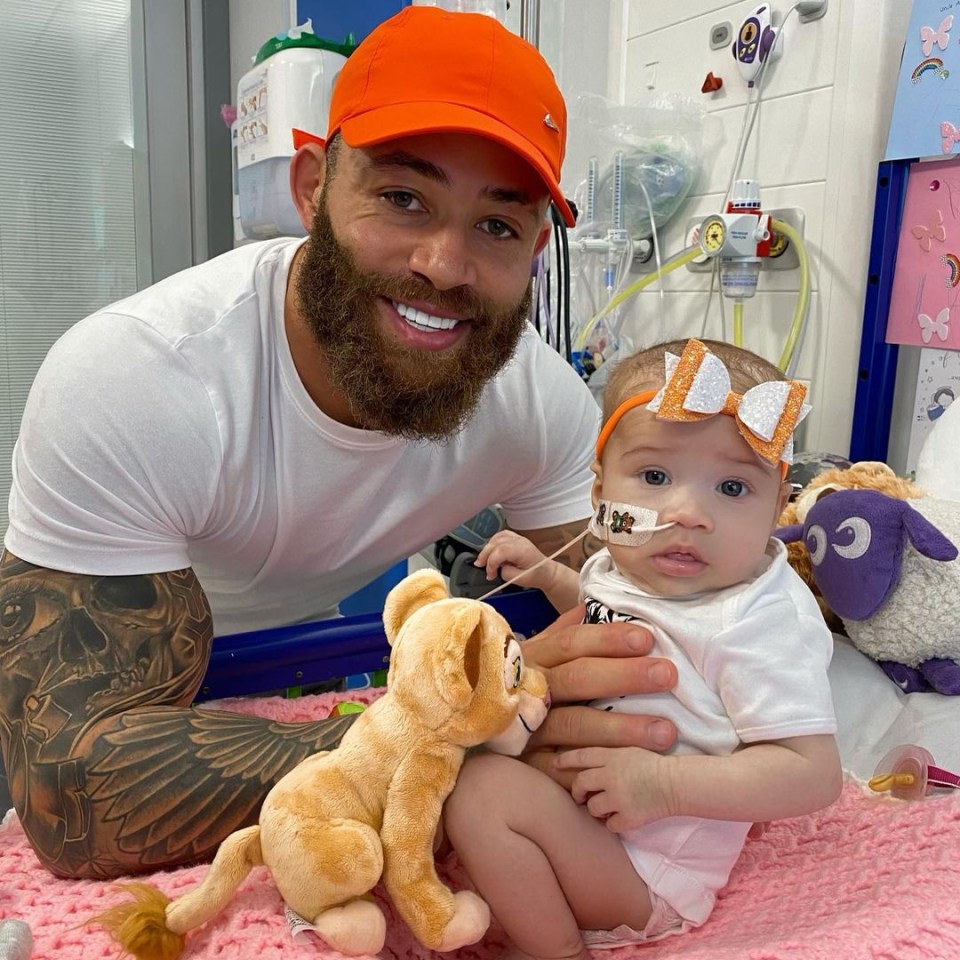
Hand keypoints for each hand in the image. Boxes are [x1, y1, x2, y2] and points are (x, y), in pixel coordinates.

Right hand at [474, 530, 546, 587]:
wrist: (547, 572)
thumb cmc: (537, 575)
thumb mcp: (520, 580)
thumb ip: (505, 573)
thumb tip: (497, 568)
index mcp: (522, 550)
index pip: (499, 551)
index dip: (491, 563)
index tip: (490, 574)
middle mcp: (520, 542)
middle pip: (496, 543)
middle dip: (485, 555)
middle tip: (480, 566)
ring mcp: (518, 539)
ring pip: (497, 538)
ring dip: (487, 548)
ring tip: (483, 560)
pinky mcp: (515, 539)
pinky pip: (501, 535)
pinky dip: (492, 542)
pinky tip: (490, 550)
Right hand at [519, 606, 677, 786]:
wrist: (472, 721)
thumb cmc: (521, 682)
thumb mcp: (538, 651)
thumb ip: (564, 629)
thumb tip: (592, 606)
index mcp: (534, 656)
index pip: (572, 642)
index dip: (608, 639)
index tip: (647, 639)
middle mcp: (528, 689)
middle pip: (576, 678)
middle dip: (624, 676)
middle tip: (667, 675)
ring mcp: (525, 728)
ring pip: (573, 725)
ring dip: (620, 729)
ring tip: (665, 731)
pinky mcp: (527, 764)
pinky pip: (561, 770)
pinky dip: (593, 768)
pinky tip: (626, 769)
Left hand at [553, 745, 673, 831]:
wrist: (676, 783)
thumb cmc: (655, 765)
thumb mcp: (629, 751)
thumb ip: (607, 757)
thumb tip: (587, 767)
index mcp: (611, 756)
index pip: (580, 756)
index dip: (564, 760)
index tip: (554, 765)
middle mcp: (610, 775)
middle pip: (580, 784)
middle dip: (577, 792)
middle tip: (580, 796)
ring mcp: (618, 797)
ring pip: (592, 807)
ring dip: (596, 809)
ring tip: (607, 808)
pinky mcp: (628, 817)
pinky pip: (610, 825)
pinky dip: (613, 824)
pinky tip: (622, 818)